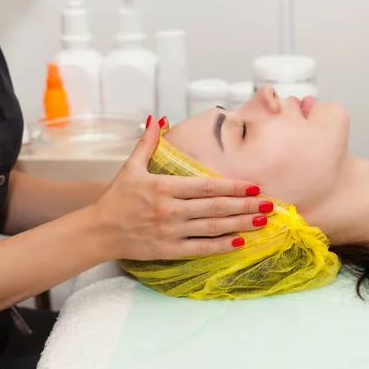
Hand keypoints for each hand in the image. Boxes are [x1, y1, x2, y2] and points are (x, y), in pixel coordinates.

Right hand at [89, 115, 271, 260]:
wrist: (99, 231)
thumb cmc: (117, 197)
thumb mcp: (131, 166)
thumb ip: (147, 142)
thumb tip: (157, 118)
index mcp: (163, 187)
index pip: (206, 186)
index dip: (232, 186)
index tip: (254, 185)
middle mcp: (170, 210)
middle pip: (215, 207)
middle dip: (245, 205)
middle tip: (270, 204)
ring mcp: (171, 232)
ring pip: (212, 228)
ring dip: (240, 224)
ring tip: (262, 220)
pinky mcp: (169, 250)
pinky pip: (201, 249)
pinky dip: (222, 246)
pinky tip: (241, 242)